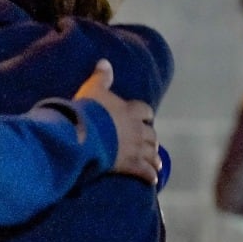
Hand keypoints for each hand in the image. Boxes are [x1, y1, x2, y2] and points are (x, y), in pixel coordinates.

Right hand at [73, 59, 159, 184]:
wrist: (85, 134)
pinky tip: (153, 180)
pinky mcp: (130, 165)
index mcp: (130, 110)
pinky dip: (150, 176)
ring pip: (152, 153)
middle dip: (152, 138)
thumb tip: (104, 61)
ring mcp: (135, 148)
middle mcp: (137, 129)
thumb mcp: (92, 90)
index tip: (148, 117)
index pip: (145, 111)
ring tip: (157, 163)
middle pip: (151, 134)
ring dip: (155, 157)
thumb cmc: (88, 111)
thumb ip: (100, 77)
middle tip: (151, 142)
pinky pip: (145, 171)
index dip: (146, 115)